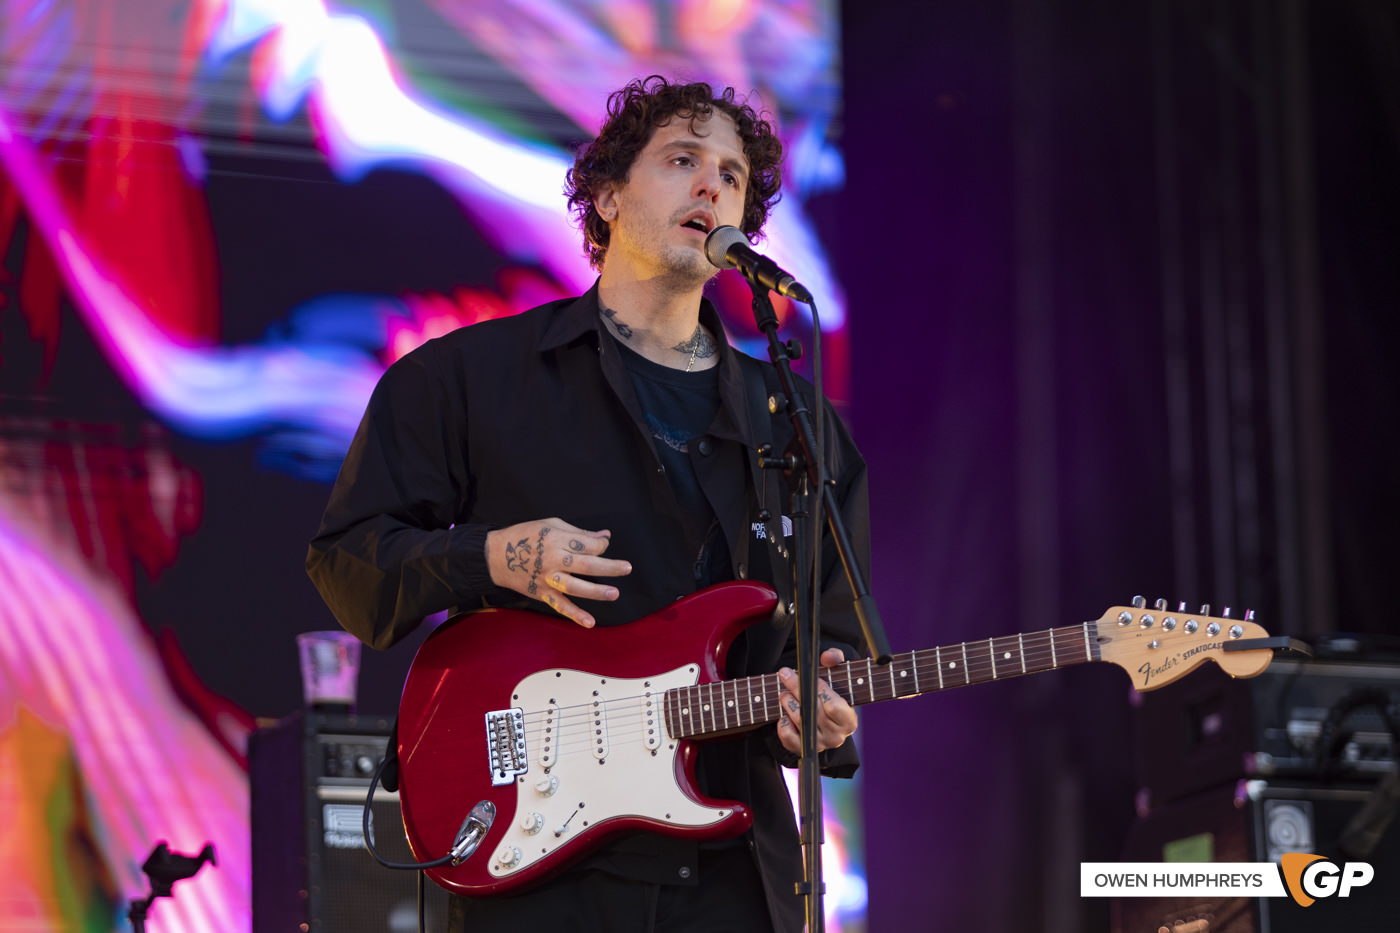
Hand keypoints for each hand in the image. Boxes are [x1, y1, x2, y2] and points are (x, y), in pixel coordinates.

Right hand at [487, 518, 630, 626]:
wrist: (495, 556)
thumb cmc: (524, 535)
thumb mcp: (550, 525)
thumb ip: (578, 532)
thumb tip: (604, 537)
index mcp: (556, 539)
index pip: (587, 544)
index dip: (601, 545)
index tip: (605, 545)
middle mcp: (553, 560)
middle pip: (586, 564)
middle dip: (608, 566)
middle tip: (626, 568)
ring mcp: (548, 579)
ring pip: (576, 587)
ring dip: (596, 591)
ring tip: (614, 593)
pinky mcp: (542, 593)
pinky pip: (560, 606)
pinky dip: (574, 615)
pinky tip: (589, 622)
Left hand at [776, 648, 856, 755]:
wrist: (824, 720)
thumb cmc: (831, 693)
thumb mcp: (838, 674)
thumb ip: (836, 660)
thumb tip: (827, 656)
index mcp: (849, 721)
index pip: (833, 706)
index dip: (818, 688)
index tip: (804, 674)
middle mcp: (836, 736)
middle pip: (812, 711)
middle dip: (796, 689)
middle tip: (785, 675)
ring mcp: (819, 745)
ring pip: (799, 720)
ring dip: (787, 702)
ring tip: (784, 692)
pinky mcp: (802, 750)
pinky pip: (787, 735)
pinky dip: (782, 722)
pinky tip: (785, 713)